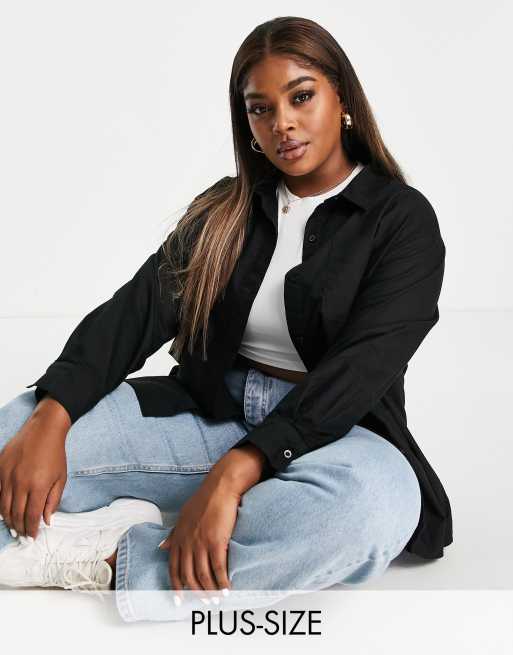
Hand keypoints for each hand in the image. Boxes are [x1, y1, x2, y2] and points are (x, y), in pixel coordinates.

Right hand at [0, 413, 67, 538]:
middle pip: (16, 514)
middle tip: (21, 536)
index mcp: (38, 486)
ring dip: (8, 519)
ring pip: (3, 506)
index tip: (31, 537)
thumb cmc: (55, 454)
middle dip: (19, 528)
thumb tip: (47, 521)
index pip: (32, 516)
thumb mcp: (60, 478)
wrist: (44, 429)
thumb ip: (53, 501)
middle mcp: (21, 482)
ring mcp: (8, 475)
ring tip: (13, 527)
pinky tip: (3, 512)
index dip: (31, 530)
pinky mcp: (0, 467)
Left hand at [158, 476, 239, 601]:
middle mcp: (187, 543)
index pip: (173, 568)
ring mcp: (201, 543)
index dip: (175, 586)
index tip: (178, 600)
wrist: (220, 488)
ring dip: (209, 590)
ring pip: (203, 575)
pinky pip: (218, 568)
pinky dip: (222, 581)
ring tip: (216, 599)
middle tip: (203, 602)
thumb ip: (173, 534)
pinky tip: (226, 588)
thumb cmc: (204, 500)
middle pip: (188, 576)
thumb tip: (161, 547)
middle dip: (195, 592)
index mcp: (178, 537)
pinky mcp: (216, 542)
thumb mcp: (183, 516)